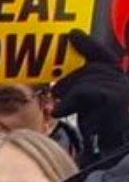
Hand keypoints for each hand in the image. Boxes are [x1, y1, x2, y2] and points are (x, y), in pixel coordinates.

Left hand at [53, 30, 128, 160]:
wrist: (108, 148)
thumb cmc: (97, 127)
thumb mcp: (86, 102)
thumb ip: (79, 86)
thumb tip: (59, 80)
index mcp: (117, 79)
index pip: (101, 55)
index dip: (87, 44)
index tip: (72, 33)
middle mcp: (123, 80)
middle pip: (86, 70)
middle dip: (68, 84)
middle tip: (60, 98)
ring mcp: (121, 88)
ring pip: (81, 82)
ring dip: (68, 97)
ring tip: (68, 111)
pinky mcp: (114, 97)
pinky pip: (81, 92)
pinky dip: (69, 103)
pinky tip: (63, 113)